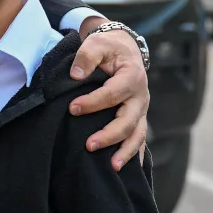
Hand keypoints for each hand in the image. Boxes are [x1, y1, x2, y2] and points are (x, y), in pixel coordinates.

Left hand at [69, 18, 149, 170]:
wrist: (124, 48)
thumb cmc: (108, 47)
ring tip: (112, 167)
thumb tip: (75, 75)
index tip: (72, 109)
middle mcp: (140, 96)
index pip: (113, 94)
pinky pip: (139, 139)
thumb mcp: (97, 43)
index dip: (93, 103)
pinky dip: (135, 154)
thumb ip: (86, 56)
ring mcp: (141, 110)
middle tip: (89, 145)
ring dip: (125, 151)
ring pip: (138, 134)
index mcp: (132, 77)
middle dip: (110, 135)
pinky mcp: (138, 118)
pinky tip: (126, 169)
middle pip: (129, 120)